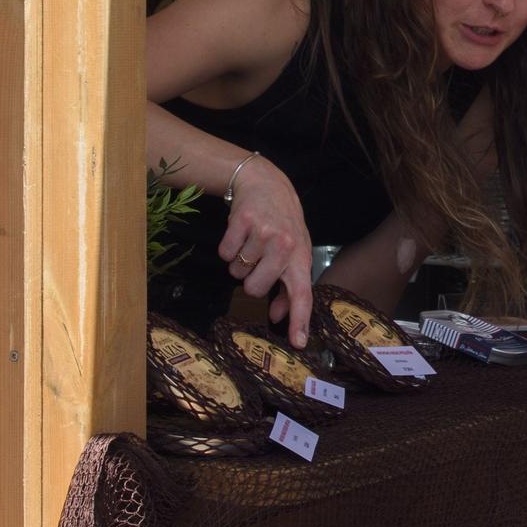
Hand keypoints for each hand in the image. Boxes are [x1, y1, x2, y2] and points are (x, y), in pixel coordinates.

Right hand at [216, 160, 313, 347]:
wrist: (266, 183)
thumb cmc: (282, 223)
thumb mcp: (294, 251)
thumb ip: (288, 285)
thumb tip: (277, 316)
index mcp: (300, 256)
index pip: (302, 293)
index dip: (299, 320)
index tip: (299, 343)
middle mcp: (285, 245)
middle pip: (254, 288)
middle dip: (250, 279)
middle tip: (257, 260)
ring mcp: (264, 232)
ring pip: (236, 271)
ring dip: (239, 261)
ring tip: (251, 241)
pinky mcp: (242, 221)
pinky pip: (224, 253)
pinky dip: (227, 247)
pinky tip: (240, 232)